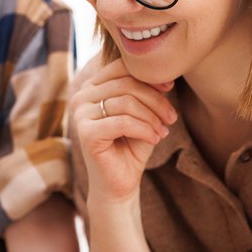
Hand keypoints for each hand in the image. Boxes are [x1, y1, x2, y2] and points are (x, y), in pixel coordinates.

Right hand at [71, 62, 176, 204]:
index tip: (170, 89)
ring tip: (163, 131)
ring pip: (126, 102)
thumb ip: (145, 91)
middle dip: (155, 100)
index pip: (122, 67)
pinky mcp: (85, 133)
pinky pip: (123, 122)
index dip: (149, 76)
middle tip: (171, 118)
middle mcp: (81, 96)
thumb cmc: (131, 146)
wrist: (119, 183)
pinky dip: (144, 130)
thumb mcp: (142, 113)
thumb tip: (163, 73)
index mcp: (92, 87)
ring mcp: (80, 114)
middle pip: (126, 84)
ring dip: (152, 117)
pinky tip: (155, 139)